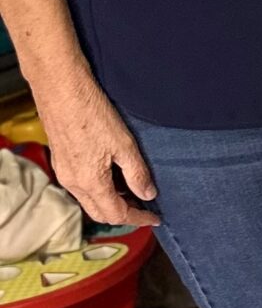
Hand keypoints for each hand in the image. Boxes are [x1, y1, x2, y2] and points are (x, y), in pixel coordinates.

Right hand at [39, 73, 156, 224]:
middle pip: (100, 213)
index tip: (155, 218)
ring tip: (132, 192)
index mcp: (90, 182)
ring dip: (111, 201)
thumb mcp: (124, 145)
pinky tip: (112, 176)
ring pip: (89, 200)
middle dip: (124, 214)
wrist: (60, 88)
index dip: (138, 219)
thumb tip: (148, 195)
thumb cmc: (92, 113)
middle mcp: (73, 183)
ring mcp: (64, 171)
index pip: (117, 215)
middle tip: (145, 208)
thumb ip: (137, 174)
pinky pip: (80, 186)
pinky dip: (99, 189)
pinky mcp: (61, 160)